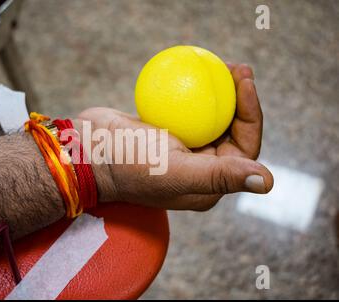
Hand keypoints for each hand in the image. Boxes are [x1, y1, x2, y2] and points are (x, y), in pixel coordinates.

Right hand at [76, 64, 272, 210]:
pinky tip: (194, 71)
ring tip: (222, 65)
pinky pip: (188, 110)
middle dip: (240, 99)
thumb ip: (220, 176)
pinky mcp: (166, 135)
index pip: (244, 149)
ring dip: (220, 93)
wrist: (86, 151)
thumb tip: (268, 182)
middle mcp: (198, 170)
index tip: (244, 82)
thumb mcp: (176, 170)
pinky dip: (193, 92)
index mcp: (207, 185)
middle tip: (237, 68)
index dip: (251, 114)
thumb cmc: (129, 164)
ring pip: (210, 118)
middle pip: (230, 130)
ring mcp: (182, 151)